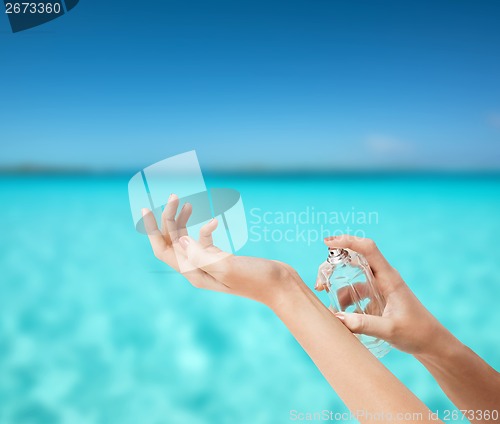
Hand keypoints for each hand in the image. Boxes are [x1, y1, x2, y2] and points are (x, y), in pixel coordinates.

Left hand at [141, 194, 300, 307]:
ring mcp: (208, 263)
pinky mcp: (220, 257)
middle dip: (168, 218)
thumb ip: (202, 255)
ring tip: (185, 201)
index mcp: (194, 273)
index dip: (152, 230)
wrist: (279, 285)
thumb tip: (180, 239)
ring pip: (186, 239)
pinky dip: (205, 227)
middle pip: (173, 241)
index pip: (164, 250)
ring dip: (182, 220)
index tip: (146, 209)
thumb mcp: (228, 267)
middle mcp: (197, 269)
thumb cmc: (256, 278)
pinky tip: (215, 220)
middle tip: (173, 195)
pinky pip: (203, 240)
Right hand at [316, 235, 451, 354]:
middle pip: (354, 259)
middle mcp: (384, 278)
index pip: (368, 248)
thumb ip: (363, 325)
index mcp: (389, 278)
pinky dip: (345, 300)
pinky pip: (356, 292)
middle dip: (334, 266)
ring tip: (329, 304)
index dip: (348, 241)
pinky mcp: (378, 298)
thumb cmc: (416, 333)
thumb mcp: (389, 330)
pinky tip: (342, 315)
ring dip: (338, 287)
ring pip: (353, 278)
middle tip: (320, 284)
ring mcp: (380, 287)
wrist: (432, 344)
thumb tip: (336, 318)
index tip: (328, 243)